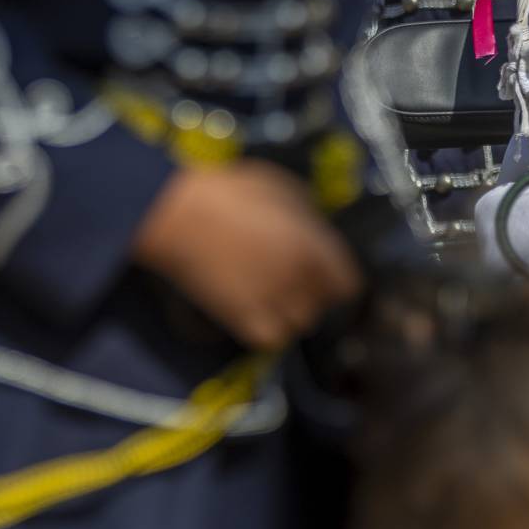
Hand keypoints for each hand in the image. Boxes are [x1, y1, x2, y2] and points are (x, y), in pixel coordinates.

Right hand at [132, 162, 361, 350]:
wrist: (179, 213)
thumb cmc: (232, 191)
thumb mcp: (284, 189)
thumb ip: (309, 218)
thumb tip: (319, 233)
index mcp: (313, 247)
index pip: (349, 284)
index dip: (339, 279)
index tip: (328, 272)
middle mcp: (298, 279)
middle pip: (324, 305)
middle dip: (316, 293)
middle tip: (298, 279)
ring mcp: (270, 301)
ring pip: (300, 324)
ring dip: (294, 313)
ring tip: (278, 296)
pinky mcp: (239, 317)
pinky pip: (270, 339)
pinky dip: (270, 330)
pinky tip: (260, 311)